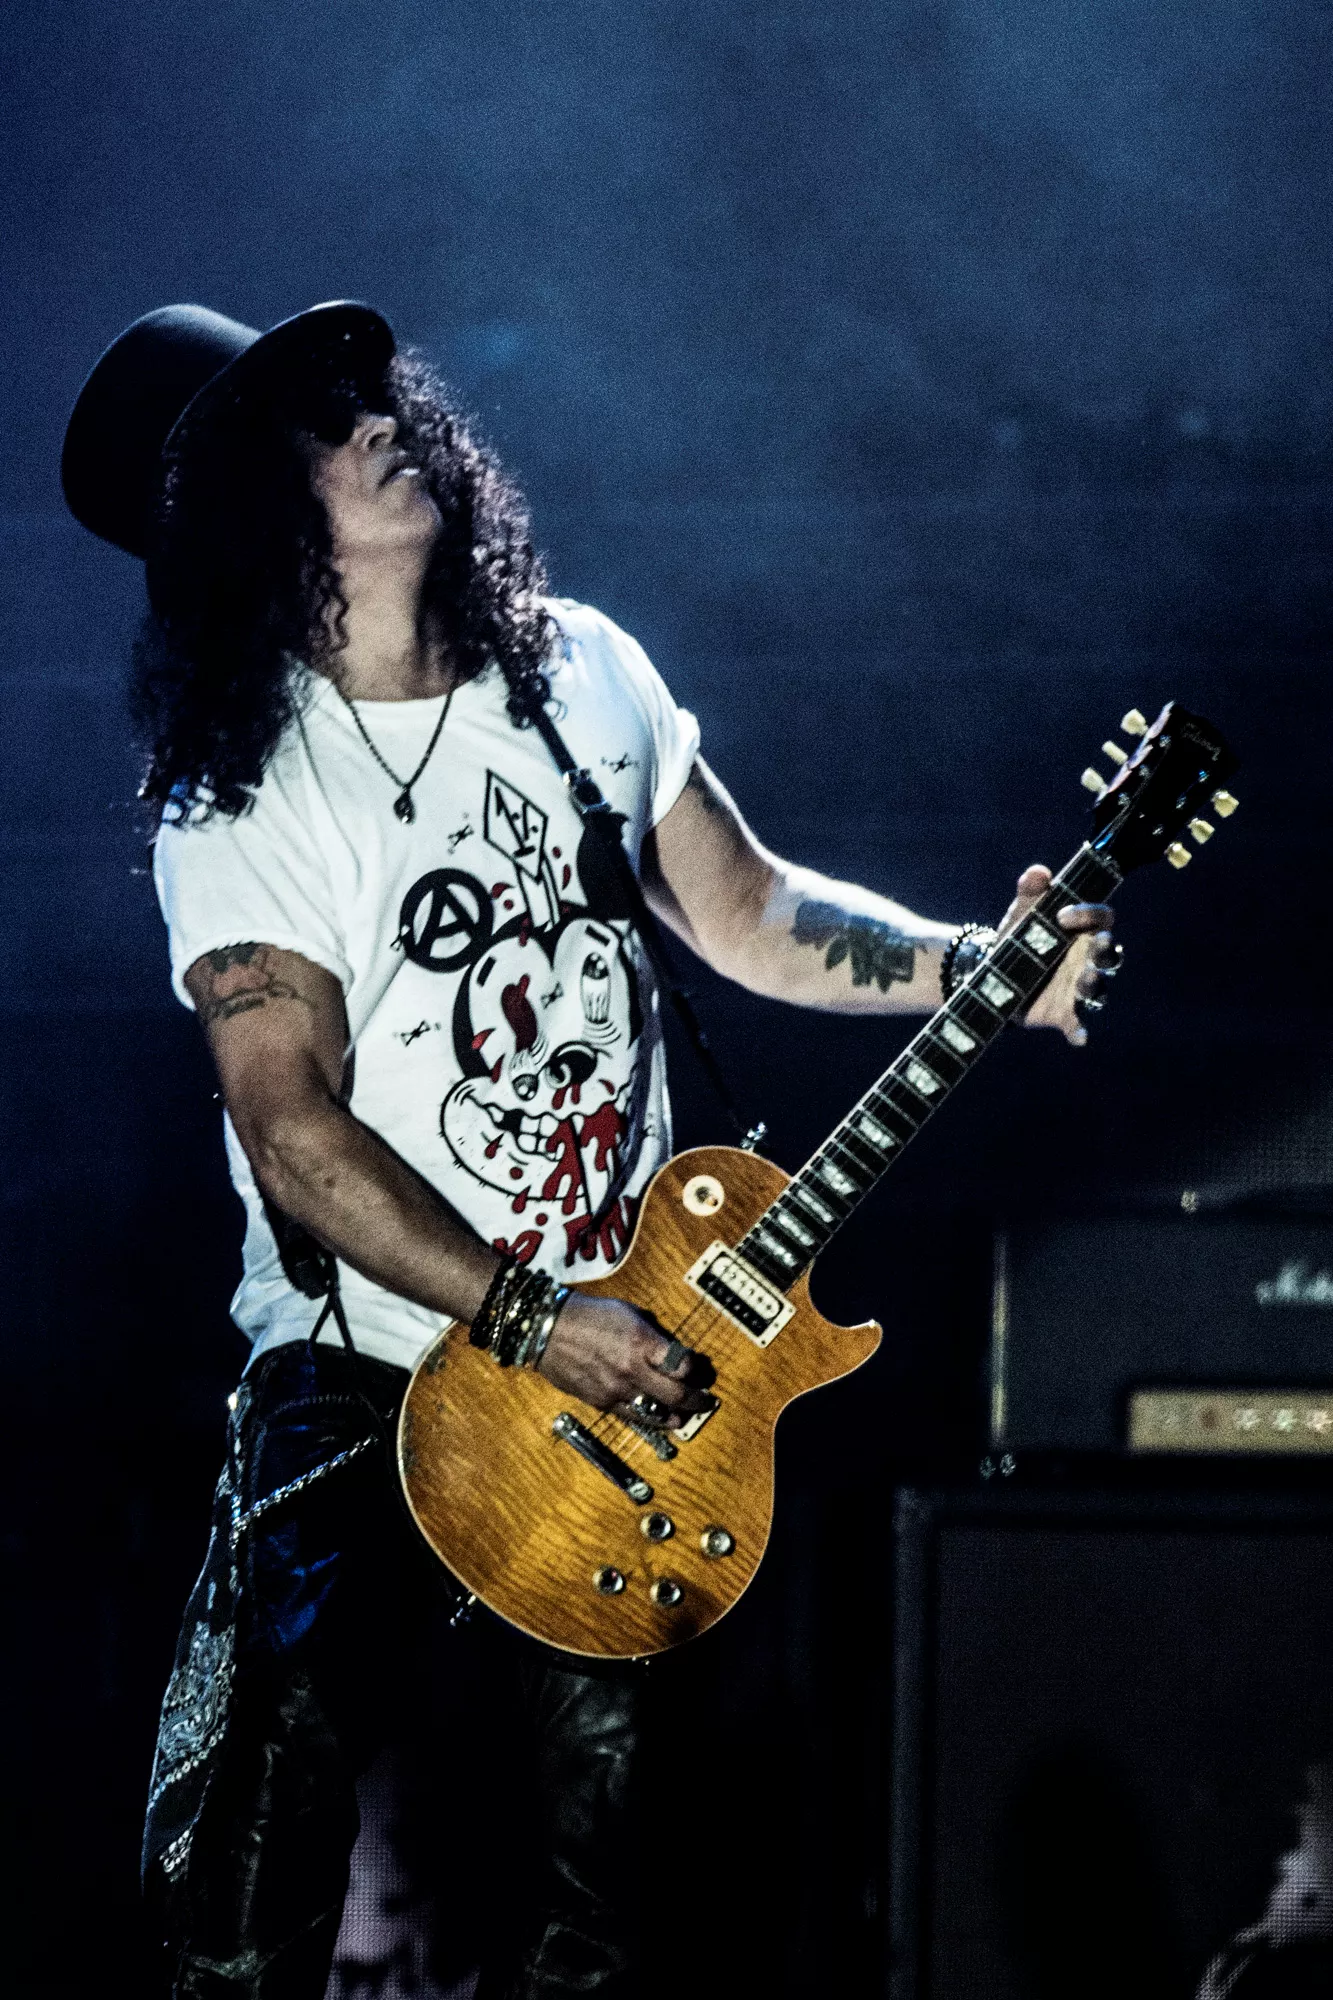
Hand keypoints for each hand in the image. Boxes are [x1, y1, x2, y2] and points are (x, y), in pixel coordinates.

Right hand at [536, 1292, 710, 1425]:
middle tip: (707, 1401)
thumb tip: (674, 1353)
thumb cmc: (590, 1316)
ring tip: (686, 1416)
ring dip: (677, 1416)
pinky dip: (650, 1419)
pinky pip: (633, 1417)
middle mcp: (631, 1369)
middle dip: (697, 1401)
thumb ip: (654, 1335)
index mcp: (641, 1342)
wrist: (548, 1330)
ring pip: (656, 1413)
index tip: (699, 1369)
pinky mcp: (601, 1402)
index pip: (683, 1365)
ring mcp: (616, 1390)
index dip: (696, 1369)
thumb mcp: (629, 1313)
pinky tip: (659, 1418)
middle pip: (676, 1395)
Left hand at [999, 864, 1118, 1046]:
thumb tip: (1038, 872)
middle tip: (1097, 943)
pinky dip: (1081, 1032)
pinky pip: (1078, 1025)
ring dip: (1096, 985)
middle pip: (1111, 954)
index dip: (1089, 914)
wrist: (993, 973)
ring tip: (1085, 980)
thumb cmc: (1019, 938)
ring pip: (1099, 990)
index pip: (1102, 918)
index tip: (1062, 915)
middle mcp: (1088, 959)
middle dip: (1106, 949)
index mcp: (1083, 931)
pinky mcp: (1064, 1014)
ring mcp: (1078, 988)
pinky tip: (1079, 1037)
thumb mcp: (1021, 913)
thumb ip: (1030, 891)